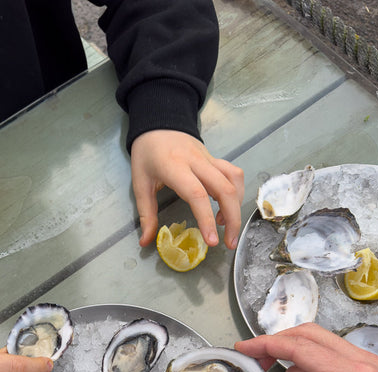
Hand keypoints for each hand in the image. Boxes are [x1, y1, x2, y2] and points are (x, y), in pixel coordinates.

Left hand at [130, 130, 243, 248]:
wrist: (159, 122)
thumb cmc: (147, 154)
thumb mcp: (140, 184)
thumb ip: (146, 214)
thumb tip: (146, 242)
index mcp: (174, 167)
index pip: (197, 194)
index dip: (207, 219)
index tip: (212, 241)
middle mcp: (196, 161)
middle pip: (225, 189)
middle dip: (232, 219)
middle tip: (228, 243)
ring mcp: (209, 158)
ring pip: (234, 181)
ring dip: (236, 206)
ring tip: (225, 226)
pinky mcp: (216, 159)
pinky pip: (233, 175)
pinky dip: (236, 194)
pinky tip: (224, 208)